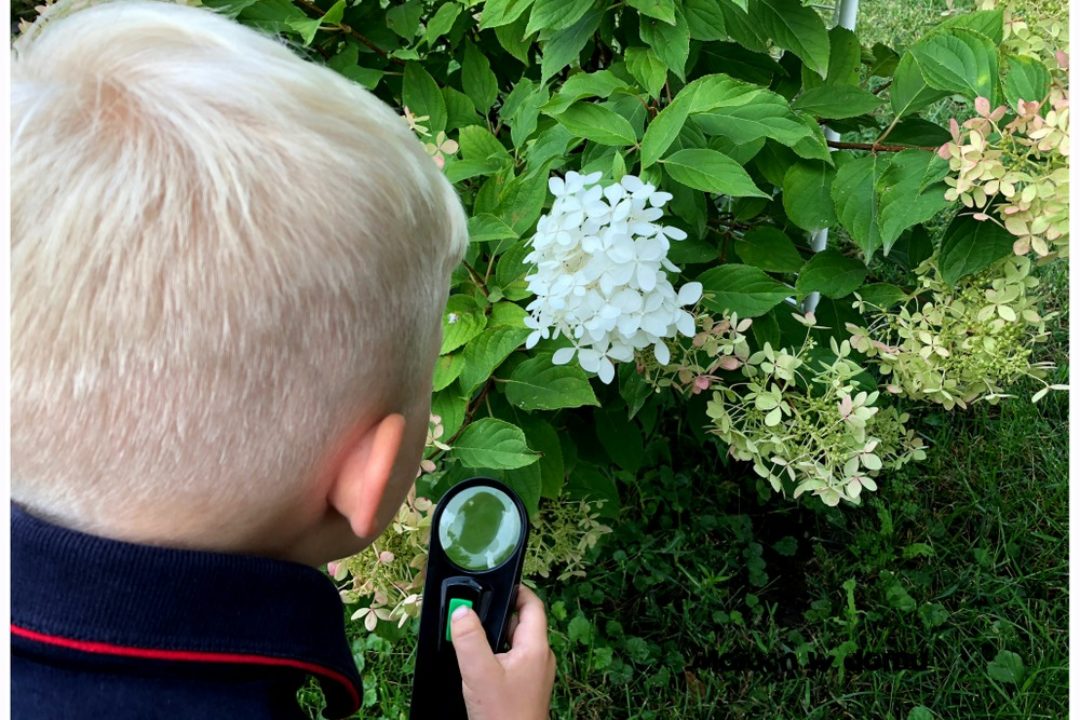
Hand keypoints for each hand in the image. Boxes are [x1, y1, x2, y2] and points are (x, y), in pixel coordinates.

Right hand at [450, 584, 555, 719]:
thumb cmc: (503, 716)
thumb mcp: (479, 672)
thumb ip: (468, 638)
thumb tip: (461, 611)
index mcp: (535, 647)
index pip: (532, 605)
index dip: (517, 590)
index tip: (496, 583)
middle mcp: (539, 657)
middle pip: (520, 623)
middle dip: (496, 615)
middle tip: (473, 611)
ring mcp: (534, 674)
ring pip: (514, 643)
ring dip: (494, 637)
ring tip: (471, 637)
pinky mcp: (525, 688)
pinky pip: (511, 661)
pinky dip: (495, 656)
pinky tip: (477, 665)